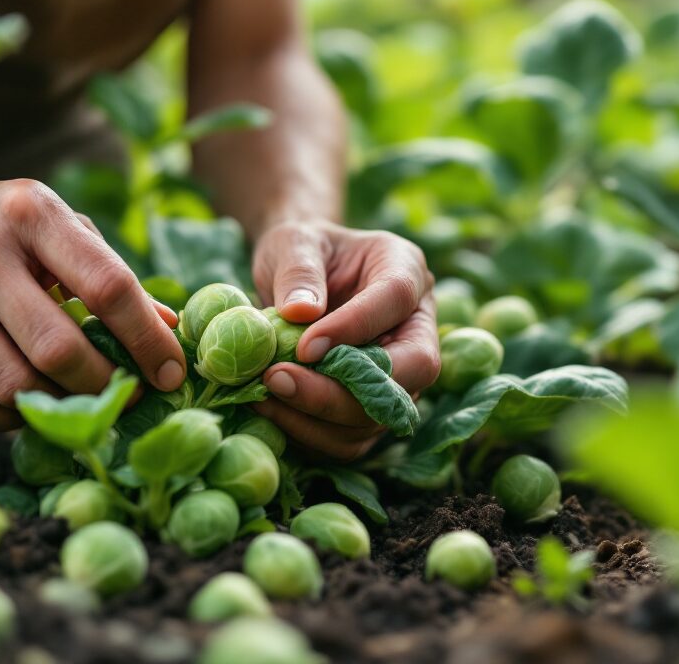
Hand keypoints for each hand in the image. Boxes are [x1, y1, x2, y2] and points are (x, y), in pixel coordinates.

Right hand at [0, 167, 185, 428]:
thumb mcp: (56, 223)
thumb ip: (109, 271)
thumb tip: (167, 327)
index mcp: (32, 214)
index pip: (107, 287)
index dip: (148, 339)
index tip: (172, 371)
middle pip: (59, 348)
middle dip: (106, 384)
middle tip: (130, 395)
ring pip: (15, 384)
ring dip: (61, 406)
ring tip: (85, 402)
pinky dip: (14, 418)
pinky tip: (35, 405)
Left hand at [249, 221, 439, 459]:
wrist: (296, 277)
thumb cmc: (300, 251)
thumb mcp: (293, 242)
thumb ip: (298, 270)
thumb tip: (299, 313)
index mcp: (407, 269)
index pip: (396, 298)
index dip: (355, 326)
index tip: (303, 346)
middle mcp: (416, 324)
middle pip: (410, 369)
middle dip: (343, 387)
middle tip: (277, 380)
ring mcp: (403, 371)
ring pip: (383, 413)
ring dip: (320, 417)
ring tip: (262, 394)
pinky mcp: (376, 405)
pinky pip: (354, 437)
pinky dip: (311, 432)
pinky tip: (270, 409)